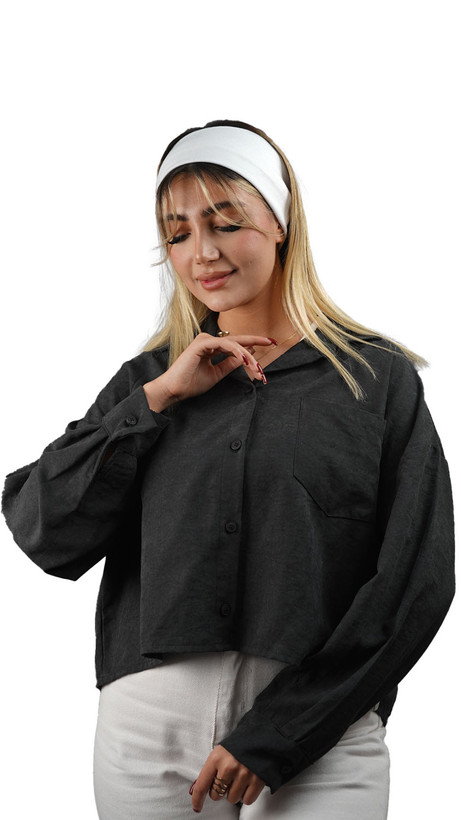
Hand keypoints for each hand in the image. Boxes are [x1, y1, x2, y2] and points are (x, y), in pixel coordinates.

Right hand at [147, 332, 273, 403]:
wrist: (175, 390)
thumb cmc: (191, 383)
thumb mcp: (217, 374)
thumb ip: (230, 364)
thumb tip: (246, 356)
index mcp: (211, 346)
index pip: (235, 343)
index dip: (252, 343)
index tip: (269, 344)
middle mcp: (208, 340)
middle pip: (237, 340)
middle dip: (256, 342)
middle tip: (272, 342)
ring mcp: (205, 340)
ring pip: (233, 344)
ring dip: (248, 355)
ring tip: (257, 367)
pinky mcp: (201, 343)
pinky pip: (225, 345)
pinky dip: (237, 352)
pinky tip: (246, 359)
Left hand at [190, 744, 265, 811]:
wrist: (260, 736)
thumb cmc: (237, 747)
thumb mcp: (219, 753)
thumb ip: (211, 770)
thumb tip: (200, 790)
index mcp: (216, 758)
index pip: (202, 785)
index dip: (197, 800)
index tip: (197, 807)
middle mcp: (228, 767)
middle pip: (216, 795)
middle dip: (219, 791)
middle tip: (227, 779)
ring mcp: (243, 774)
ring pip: (232, 799)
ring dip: (234, 792)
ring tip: (239, 778)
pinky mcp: (257, 780)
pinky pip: (246, 800)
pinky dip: (247, 795)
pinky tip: (248, 782)